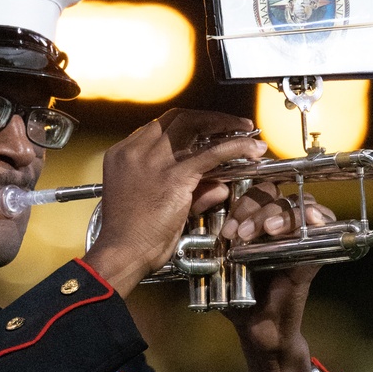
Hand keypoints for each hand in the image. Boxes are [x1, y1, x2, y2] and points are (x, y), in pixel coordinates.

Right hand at [86, 109, 266, 296]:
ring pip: (193, 126)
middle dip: (209, 119)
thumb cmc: (132, 237)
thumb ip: (189, 192)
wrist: (122, 253)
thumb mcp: (156, 206)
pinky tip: (251, 146)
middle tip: (232, 125)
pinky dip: (235, 146)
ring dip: (224, 124)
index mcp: (123, 155)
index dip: (188, 125)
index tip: (207, 130)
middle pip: (177, 118)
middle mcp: (136, 152)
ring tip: (245, 130)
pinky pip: (211, 153)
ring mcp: (154, 162)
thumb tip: (218, 186)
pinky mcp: (173, 177)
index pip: (160, 128)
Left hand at [222, 184, 336, 371]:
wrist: (258, 329)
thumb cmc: (237, 296)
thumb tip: (191, 215)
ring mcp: (298, 235)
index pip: (250, 191)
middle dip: (256, 208)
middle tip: (241, 234)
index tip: (226, 229)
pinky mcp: (314, 251)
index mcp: (253, 221)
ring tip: (267, 232)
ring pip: (296, 204)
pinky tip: (308, 219)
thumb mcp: (217, 265)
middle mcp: (277, 223)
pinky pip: (324, 225)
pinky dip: (317, 217)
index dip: (238, 202)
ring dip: (279, 214)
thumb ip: (207, 241)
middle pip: (273, 193)